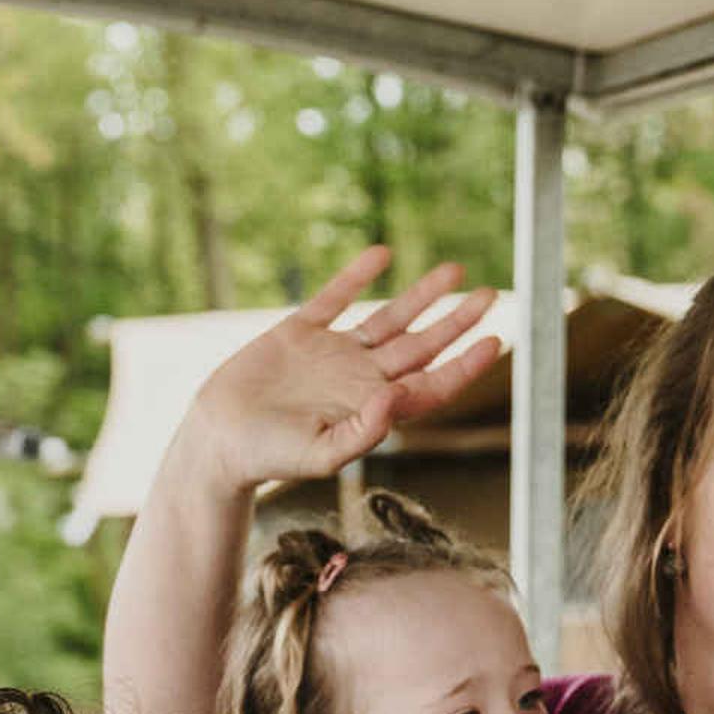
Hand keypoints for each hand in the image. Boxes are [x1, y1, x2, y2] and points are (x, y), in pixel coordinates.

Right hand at [155, 246, 507, 498]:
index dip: (465, 365)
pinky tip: (382, 255)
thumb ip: (363, 431)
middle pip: (421, 345)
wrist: (218, 439)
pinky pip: (334, 297)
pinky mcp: (299, 332)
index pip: (430, 384)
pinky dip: (357, 276)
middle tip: (491, 296)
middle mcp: (359, 378)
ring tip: (455, 269)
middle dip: (456, 320)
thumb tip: (397, 396)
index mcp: (371, 408)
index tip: (495, 341)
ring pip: (388, 318)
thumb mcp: (320, 454)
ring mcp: (332, 352)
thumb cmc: (269, 458)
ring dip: (422, 295)